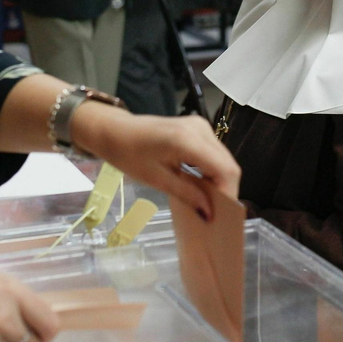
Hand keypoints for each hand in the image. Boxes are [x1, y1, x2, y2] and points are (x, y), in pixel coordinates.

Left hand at [71, 107, 240, 219]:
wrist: (115, 131)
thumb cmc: (128, 155)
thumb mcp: (156, 179)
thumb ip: (186, 194)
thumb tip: (208, 213)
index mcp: (188, 140)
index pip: (224, 169)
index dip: (227, 193)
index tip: (220, 216)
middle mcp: (200, 129)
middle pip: (228, 164)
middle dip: (225, 189)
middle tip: (215, 213)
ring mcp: (200, 126)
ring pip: (224, 159)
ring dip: (219, 181)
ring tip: (207, 202)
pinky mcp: (198, 127)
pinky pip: (214, 153)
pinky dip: (212, 170)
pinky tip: (201, 185)